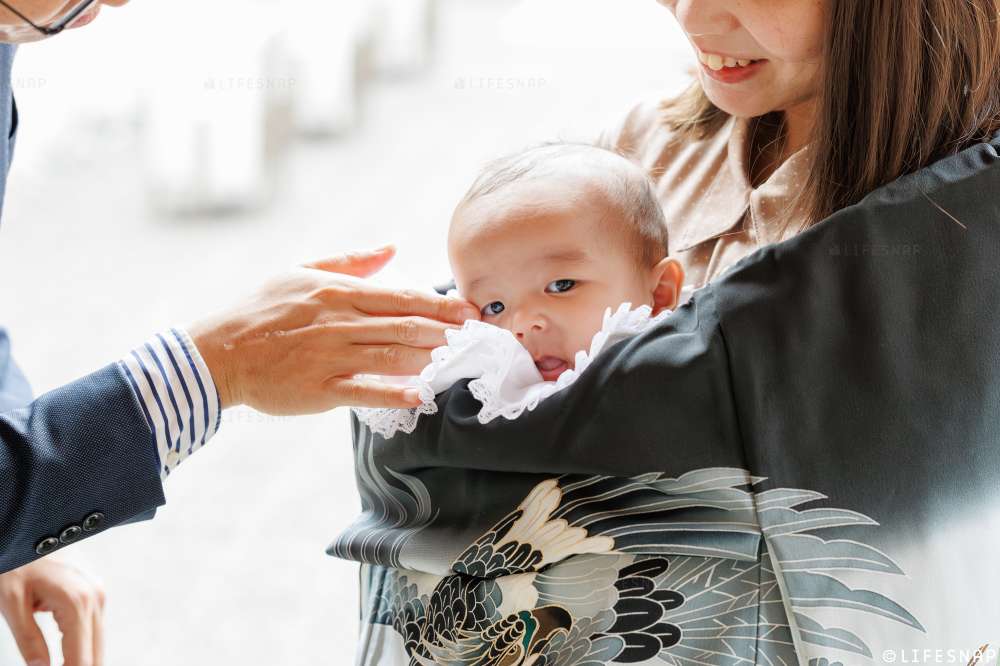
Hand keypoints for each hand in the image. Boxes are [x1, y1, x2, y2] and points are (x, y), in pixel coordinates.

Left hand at [0, 559, 104, 665]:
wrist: (32, 523)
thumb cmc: (16, 561)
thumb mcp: (12, 603)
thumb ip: (29, 641)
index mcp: (77, 603)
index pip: (80, 659)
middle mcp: (95, 599)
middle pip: (95, 655)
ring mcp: (98, 594)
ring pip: (96, 643)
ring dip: (80, 660)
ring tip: (57, 664)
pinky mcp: (95, 592)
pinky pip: (92, 628)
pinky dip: (81, 647)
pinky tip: (63, 656)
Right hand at [188, 244, 480, 413]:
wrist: (219, 352)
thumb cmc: (262, 310)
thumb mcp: (301, 271)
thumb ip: (350, 262)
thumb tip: (393, 248)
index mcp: (337, 292)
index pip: (400, 296)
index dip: (439, 304)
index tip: (470, 310)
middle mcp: (338, 321)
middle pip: (404, 325)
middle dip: (446, 331)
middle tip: (478, 336)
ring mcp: (329, 356)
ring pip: (391, 356)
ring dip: (429, 357)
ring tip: (458, 359)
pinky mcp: (320, 388)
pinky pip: (364, 391)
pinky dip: (394, 392)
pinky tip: (420, 394)